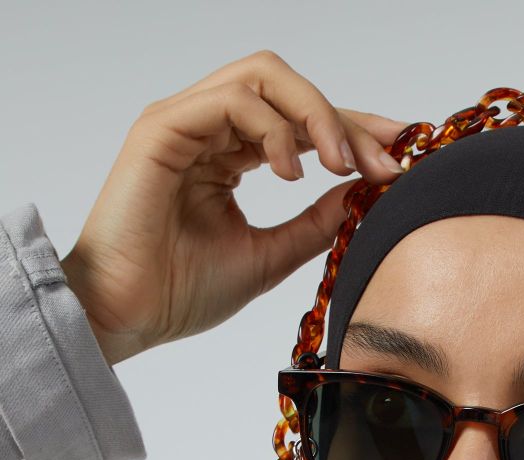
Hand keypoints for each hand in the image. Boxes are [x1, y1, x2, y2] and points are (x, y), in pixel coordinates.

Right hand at [58, 51, 410, 365]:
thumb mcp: (271, 256)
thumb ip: (316, 222)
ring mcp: (182, 122)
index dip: (353, 129)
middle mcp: (204, 128)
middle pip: (287, 87)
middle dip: (344, 118)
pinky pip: (230, 99)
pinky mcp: (161, 128)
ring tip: (339, 166)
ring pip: (263, 78)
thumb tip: (365, 194)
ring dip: (315, 116)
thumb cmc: (177, 293)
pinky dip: (272, 129)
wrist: (124, 318)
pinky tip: (292, 174)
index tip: (400, 154)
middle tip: (382, 162)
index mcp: (226, 153)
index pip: (298, 120)